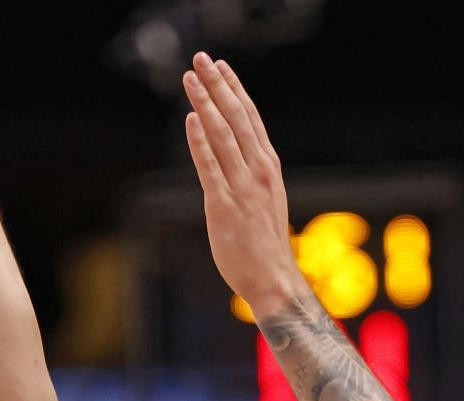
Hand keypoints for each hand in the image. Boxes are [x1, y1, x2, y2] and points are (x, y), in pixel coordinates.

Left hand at [181, 52, 303, 313]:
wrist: (273, 279)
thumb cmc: (265, 243)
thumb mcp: (264, 199)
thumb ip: (250, 174)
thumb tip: (234, 156)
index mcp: (268, 167)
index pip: (251, 118)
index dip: (234, 89)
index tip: (221, 66)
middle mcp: (258, 171)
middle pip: (236, 117)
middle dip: (218, 85)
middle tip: (201, 59)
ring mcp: (242, 187)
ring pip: (222, 135)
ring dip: (205, 103)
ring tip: (190, 79)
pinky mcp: (224, 205)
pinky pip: (210, 167)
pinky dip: (200, 141)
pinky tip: (190, 119)